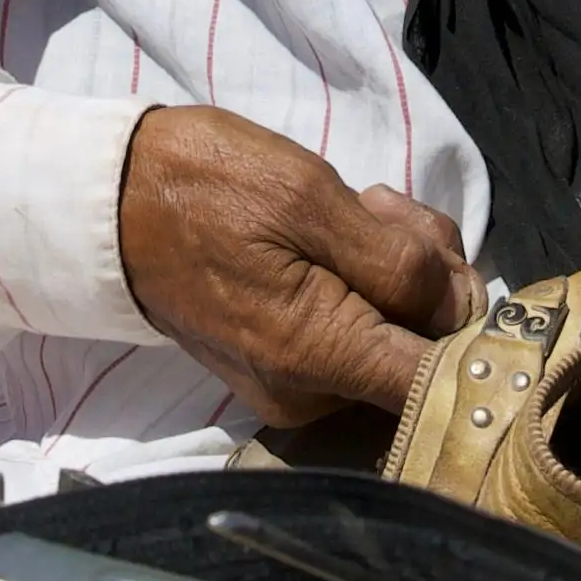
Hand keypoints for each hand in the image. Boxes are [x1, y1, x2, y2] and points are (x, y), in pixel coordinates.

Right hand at [116, 106, 478, 426]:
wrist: (109, 200)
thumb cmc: (205, 186)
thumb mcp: (310, 199)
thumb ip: (400, 261)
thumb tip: (462, 308)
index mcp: (320, 357)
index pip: (440, 382)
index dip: (472, 326)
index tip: (449, 264)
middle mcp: (311, 394)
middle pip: (424, 348)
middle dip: (427, 270)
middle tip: (378, 205)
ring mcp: (295, 384)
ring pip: (396, 332)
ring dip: (397, 263)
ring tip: (352, 206)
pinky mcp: (283, 363)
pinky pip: (357, 330)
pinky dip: (364, 279)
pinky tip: (337, 231)